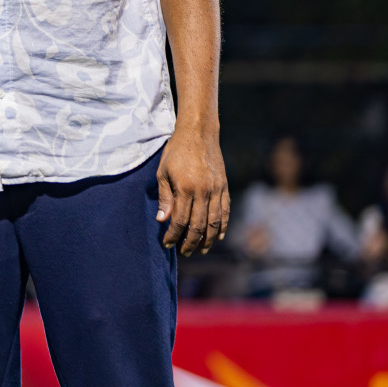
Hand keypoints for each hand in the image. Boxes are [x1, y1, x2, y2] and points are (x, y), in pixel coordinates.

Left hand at [156, 125, 229, 255]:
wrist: (198, 134)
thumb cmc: (176, 152)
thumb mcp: (163, 172)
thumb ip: (165, 197)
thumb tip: (162, 221)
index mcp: (185, 188)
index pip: (179, 220)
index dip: (173, 235)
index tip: (168, 244)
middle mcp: (203, 191)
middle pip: (199, 225)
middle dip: (190, 242)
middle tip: (184, 252)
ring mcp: (216, 190)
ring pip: (214, 222)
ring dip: (208, 239)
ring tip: (201, 250)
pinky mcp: (224, 187)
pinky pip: (225, 211)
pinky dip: (222, 226)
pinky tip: (218, 236)